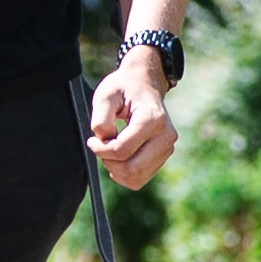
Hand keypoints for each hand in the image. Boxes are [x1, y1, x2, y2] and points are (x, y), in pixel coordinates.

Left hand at [84, 50, 179, 187]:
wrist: (144, 83)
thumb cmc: (124, 87)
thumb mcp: (106, 94)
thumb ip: (100, 119)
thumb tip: (104, 141)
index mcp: (153, 119)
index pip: (122, 150)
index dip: (100, 150)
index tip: (92, 140)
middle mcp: (166, 136)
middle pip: (132, 169)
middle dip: (109, 163)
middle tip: (100, 146)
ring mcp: (168, 147)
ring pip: (136, 178)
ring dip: (116, 170)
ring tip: (110, 150)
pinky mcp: (164, 155)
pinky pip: (141, 178)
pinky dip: (125, 173)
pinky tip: (119, 156)